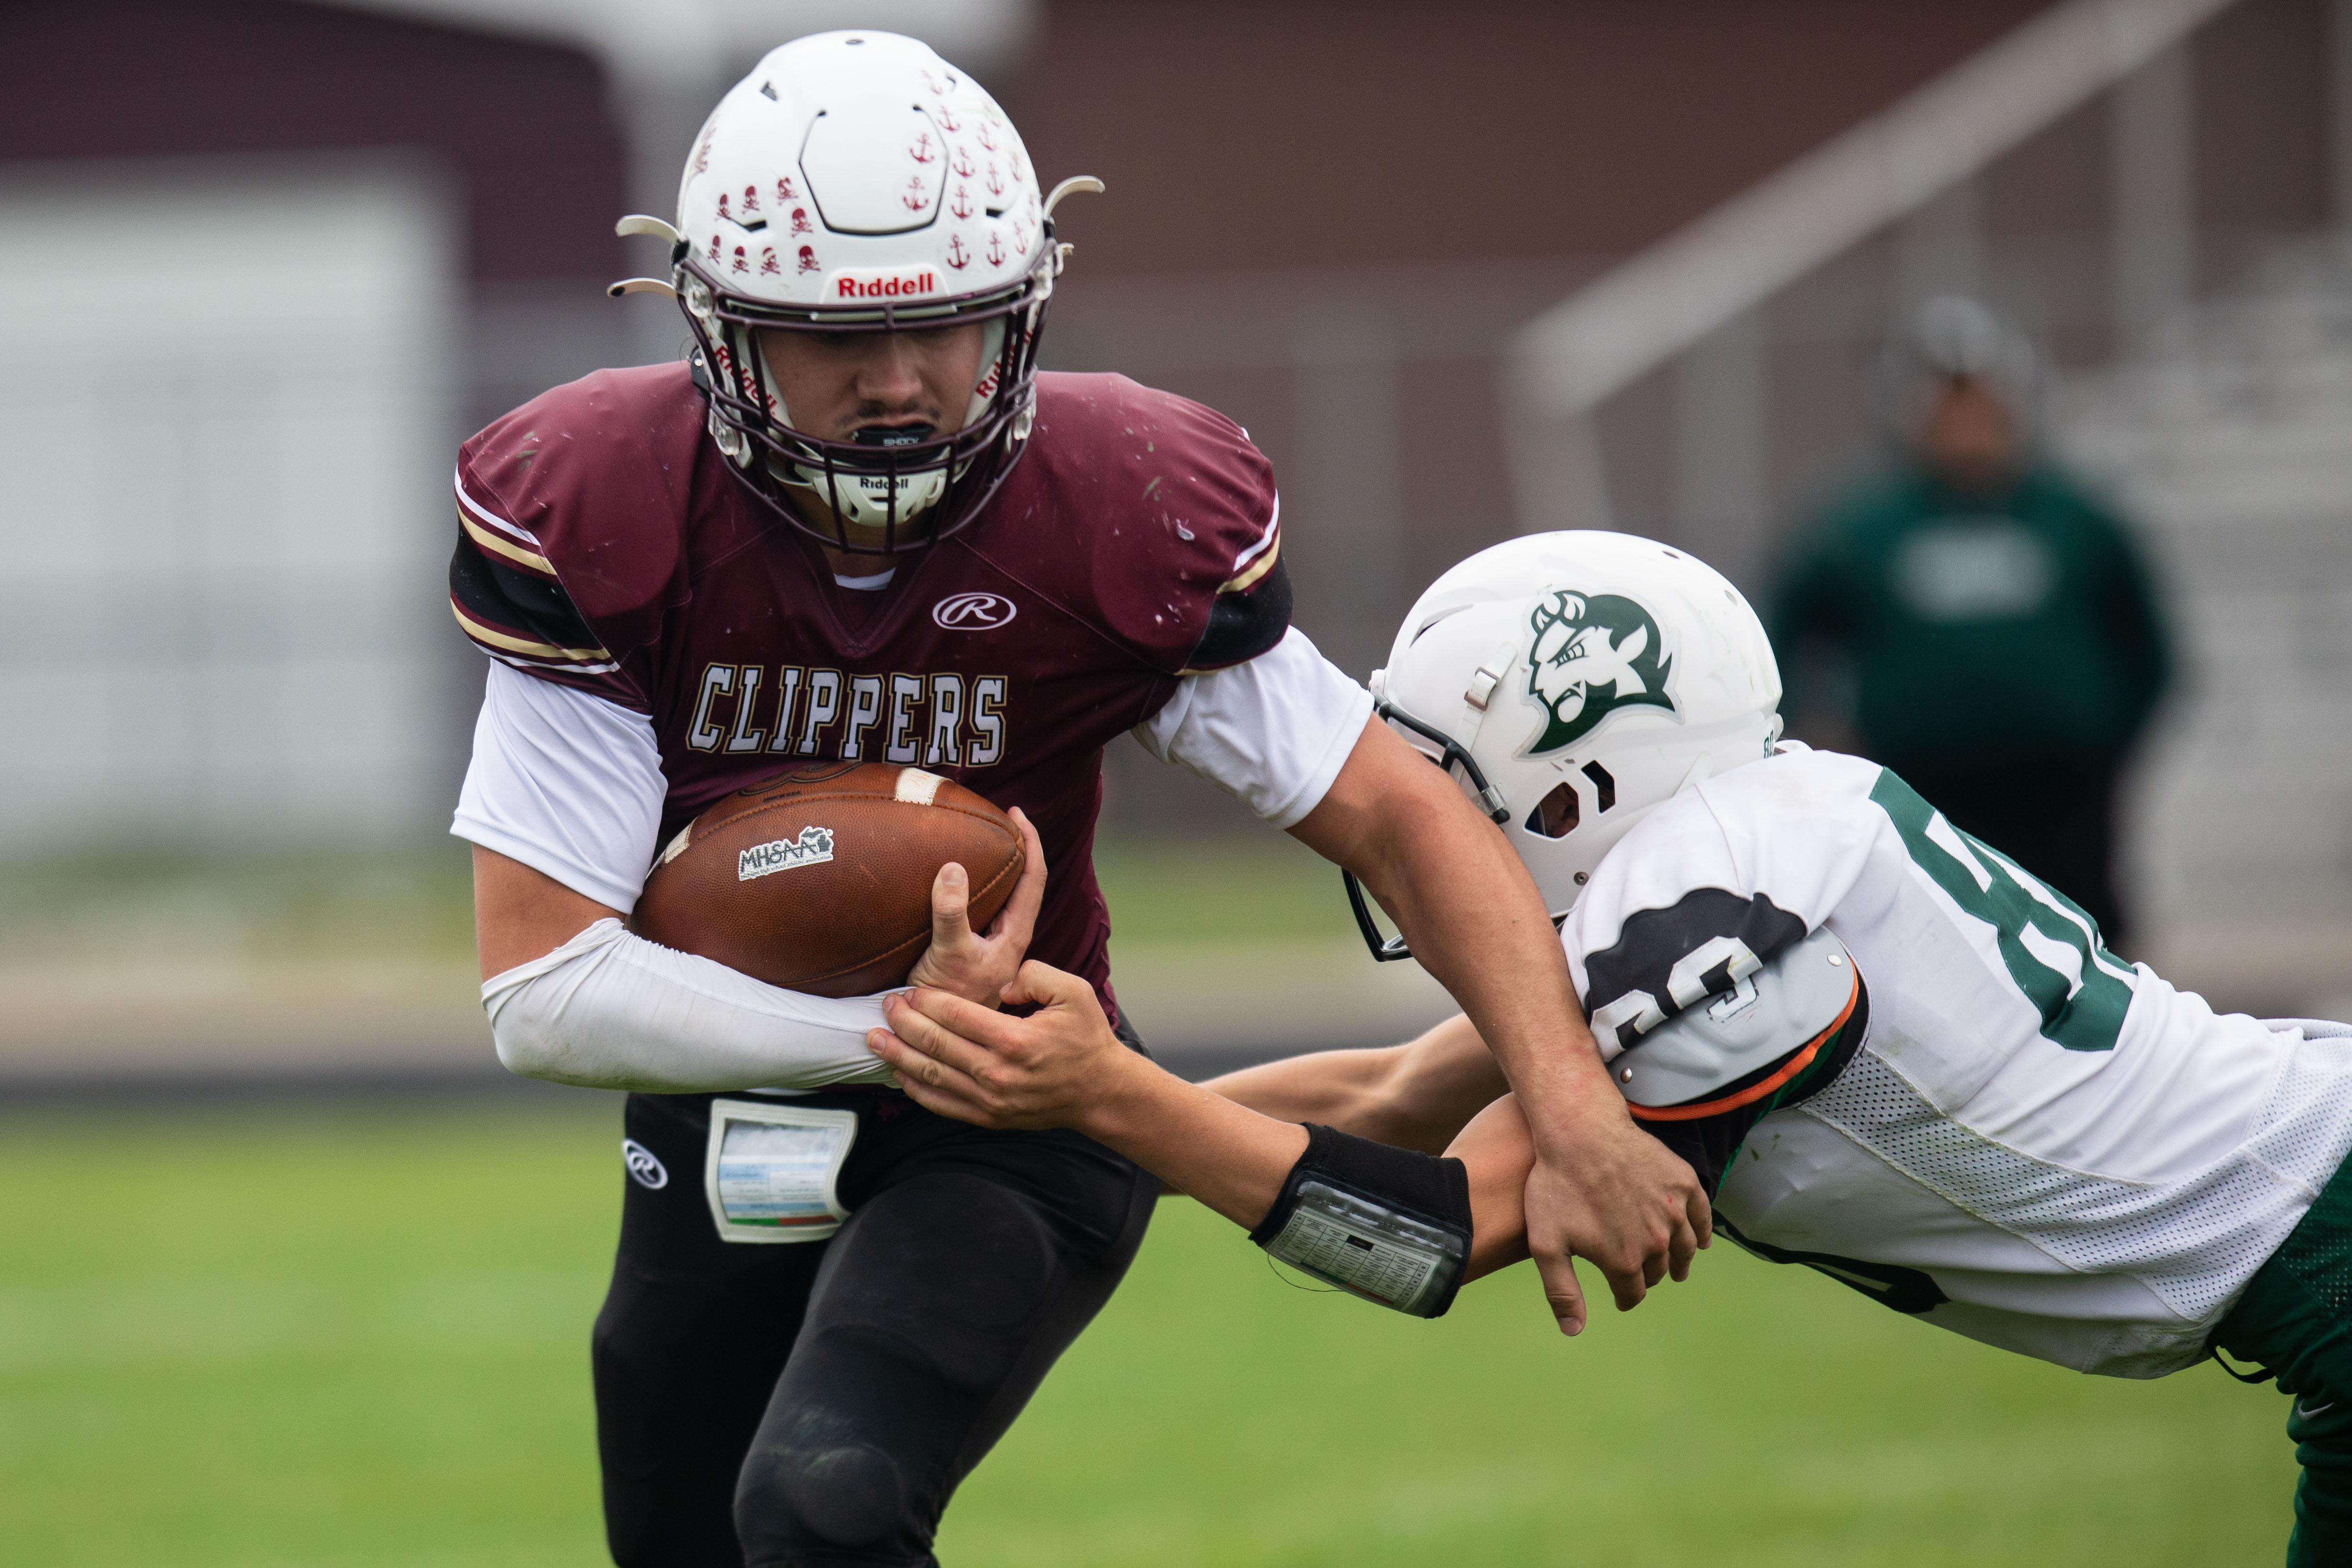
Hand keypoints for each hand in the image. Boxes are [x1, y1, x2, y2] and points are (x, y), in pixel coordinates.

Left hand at [868, 961, 1132, 1130]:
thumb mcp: (1074, 992)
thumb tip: (999, 984)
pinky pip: (941, 1104)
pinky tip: (898, 1072)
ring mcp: (990, 1099)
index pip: (954, 1015)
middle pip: (935, 1044)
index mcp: (1014, 1039)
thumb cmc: (1086, 1038)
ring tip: (874, 1039)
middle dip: (904, 1023)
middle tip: (886, 1006)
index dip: (925, 1001)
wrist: (1100, 1092)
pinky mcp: (988, 1117)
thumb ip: (1034, 975)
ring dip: (898, 1055)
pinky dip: (915, 1089)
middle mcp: (997, 1073)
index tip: (909, 990)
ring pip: (931, 1075)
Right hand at [903, 806, 1045, 1006]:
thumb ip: (952, 912)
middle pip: (1020, 883)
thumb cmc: (947, 998)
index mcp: (1014, 935)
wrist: (932, 1036)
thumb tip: (955, 868)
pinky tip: (949, 880)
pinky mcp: (970, 951)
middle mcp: (1007, 937)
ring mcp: (990, 944)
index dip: (1030, 841)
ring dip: (992, 868)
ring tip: (975, 840)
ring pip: (999, 896)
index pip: (1034, 878)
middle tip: (998, 818)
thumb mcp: (949, 953)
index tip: (1017, 813)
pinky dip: (969, 886)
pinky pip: (976, 908)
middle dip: (1013, 848)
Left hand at [1519, 1103, 1708, 1335]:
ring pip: (1684, 1248)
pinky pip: (1702, 1216)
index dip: (1625, 1297)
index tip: (1621, 1297)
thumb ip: (1562, 1291)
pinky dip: (1702, 1232)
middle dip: (1649, 1277)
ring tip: (1678, 1269)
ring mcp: (1674, 1211)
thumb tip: (1574, 1332)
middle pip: (1658, 1271)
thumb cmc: (1556, 1185)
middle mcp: (1656, 1241)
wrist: (1579, 1131)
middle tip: (1641, 1275)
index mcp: (1624, 1261)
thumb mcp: (1546, 1244)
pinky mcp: (1683, 1183)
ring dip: (1680, 1262)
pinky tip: (1701, 1241)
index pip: (1633, 1293)